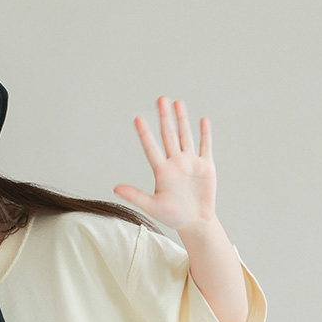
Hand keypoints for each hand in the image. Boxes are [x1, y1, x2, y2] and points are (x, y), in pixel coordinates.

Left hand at [113, 97, 216, 233]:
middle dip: (165, 117)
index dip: (145, 133)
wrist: (195, 222)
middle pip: (169, 135)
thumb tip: (115, 189)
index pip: (151, 147)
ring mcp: (190, 162)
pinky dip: (204, 133)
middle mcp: (175, 163)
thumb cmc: (172, 216)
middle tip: (161, 98)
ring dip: (182, 119)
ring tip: (177, 103)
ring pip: (185, 136)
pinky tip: (202, 120)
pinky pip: (205, 146)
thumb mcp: (152, 207)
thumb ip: (135, 196)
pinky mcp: (206, 166)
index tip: (138, 118)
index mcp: (162, 171)